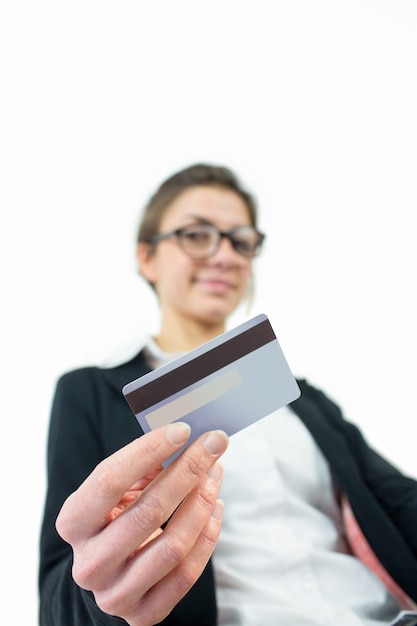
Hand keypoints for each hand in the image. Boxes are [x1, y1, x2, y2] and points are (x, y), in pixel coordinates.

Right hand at [56, 422, 227, 624]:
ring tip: (216, 473)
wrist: (110, 574)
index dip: (148, 451)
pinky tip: (216, 507)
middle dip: (188, 470)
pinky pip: (187, 573)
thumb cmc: (115, 518)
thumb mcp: (116, 492)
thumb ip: (142, 468)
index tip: (182, 430)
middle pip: (148, 511)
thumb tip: (186, 441)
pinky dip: (209, 535)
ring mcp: (115, 594)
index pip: (109, 479)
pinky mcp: (144, 614)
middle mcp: (89, 563)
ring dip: (202, 502)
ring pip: (173, 545)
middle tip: (214, 444)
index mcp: (73, 522)